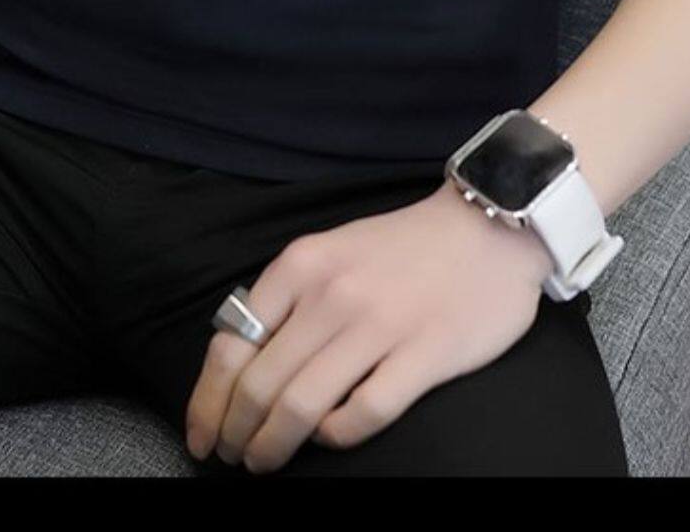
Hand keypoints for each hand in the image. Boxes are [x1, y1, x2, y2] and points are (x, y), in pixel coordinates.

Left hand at [184, 179, 555, 473]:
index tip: (201, 433)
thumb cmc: (404, 247)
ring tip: (265, 462)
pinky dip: (335, 435)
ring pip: (301, 406)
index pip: (232, 344)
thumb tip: (240, 357)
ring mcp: (379, 326)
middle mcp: (332, 295)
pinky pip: (363, 413)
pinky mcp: (425, 355)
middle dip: (235, 433)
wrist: (488, 227)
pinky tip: (330, 436)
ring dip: (273, 445)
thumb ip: (289, 297)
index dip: (207, 400)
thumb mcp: (332, 251)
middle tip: (232, 456)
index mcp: (302, 265)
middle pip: (259, 384)